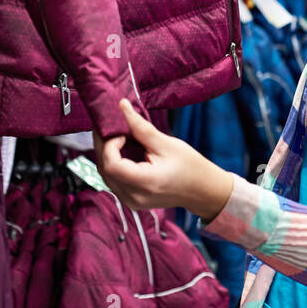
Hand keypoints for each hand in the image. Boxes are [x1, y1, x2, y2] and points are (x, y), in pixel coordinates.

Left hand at [93, 98, 234, 219]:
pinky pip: (113, 180)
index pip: (112, 165)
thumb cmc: (189, 166)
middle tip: (111, 126)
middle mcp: (133, 196)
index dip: (110, 145)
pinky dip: (113, 164)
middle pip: (105, 169)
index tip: (122, 132)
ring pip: (106, 175)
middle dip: (104, 145)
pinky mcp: (130, 200)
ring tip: (116, 136)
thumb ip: (141, 127)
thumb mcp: (166, 143)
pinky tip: (121, 150)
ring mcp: (131, 201)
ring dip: (107, 154)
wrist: (201, 190)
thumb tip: (122, 106)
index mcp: (145, 183)